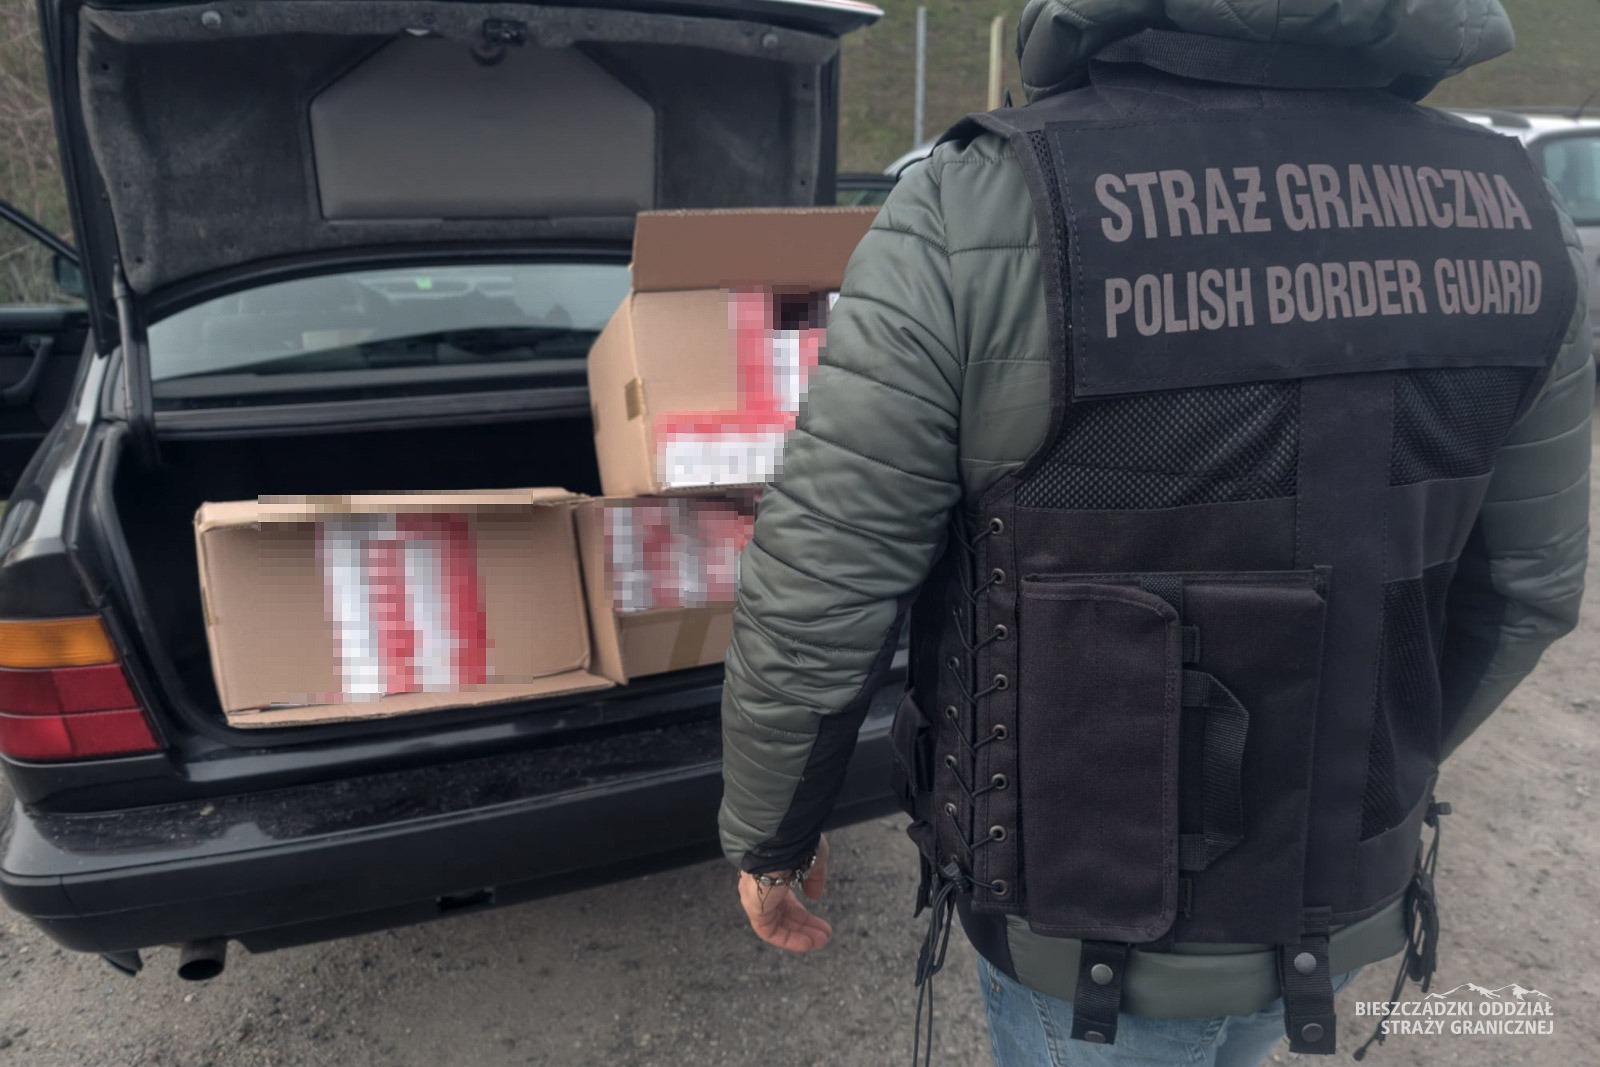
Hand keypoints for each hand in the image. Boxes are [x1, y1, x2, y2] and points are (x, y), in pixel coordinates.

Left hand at [737, 834, 831, 952]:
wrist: (781, 840)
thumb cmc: (797, 843)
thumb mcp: (813, 861)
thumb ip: (814, 879)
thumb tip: (815, 896)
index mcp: (772, 872)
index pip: (785, 899)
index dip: (802, 913)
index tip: (820, 922)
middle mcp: (760, 886)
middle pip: (783, 913)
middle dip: (805, 926)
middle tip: (825, 936)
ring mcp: (755, 897)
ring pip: (777, 923)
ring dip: (800, 935)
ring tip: (822, 941)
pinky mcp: (754, 907)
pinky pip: (769, 930)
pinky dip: (788, 939)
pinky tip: (808, 944)